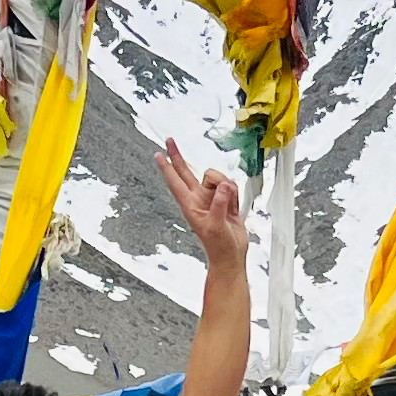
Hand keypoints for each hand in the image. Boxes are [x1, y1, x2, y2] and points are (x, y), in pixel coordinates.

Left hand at [156, 140, 247, 266]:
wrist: (231, 255)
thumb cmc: (219, 246)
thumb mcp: (217, 226)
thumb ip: (220, 204)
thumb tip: (223, 187)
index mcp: (190, 205)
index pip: (176, 181)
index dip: (167, 167)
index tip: (159, 154)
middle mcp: (198, 198)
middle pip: (186, 171)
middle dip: (178, 156)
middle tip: (170, 141)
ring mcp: (211, 198)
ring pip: (218, 177)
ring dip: (227, 188)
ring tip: (228, 207)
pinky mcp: (225, 200)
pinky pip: (231, 186)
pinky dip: (235, 196)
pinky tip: (234, 209)